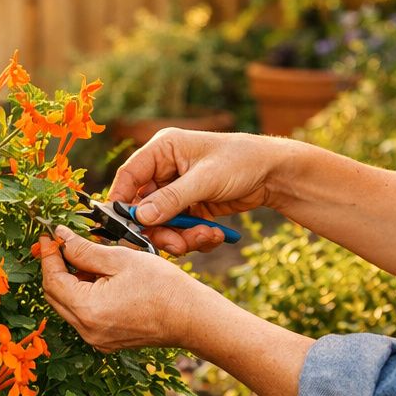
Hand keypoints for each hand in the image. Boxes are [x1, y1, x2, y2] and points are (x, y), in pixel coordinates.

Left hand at [38, 227, 205, 351]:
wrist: (190, 317)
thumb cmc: (162, 286)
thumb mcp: (120, 259)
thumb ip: (84, 249)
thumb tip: (60, 237)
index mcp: (86, 309)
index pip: (51, 279)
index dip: (48, 254)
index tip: (48, 235)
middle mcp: (86, 330)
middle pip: (54, 295)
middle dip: (55, 267)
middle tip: (61, 243)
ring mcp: (96, 339)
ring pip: (68, 306)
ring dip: (70, 281)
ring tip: (85, 258)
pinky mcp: (106, 341)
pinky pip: (83, 316)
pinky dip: (83, 296)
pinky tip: (98, 278)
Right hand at [111, 129, 292, 254]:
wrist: (274, 173)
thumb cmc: (241, 162)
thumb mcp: (205, 180)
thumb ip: (171, 199)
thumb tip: (139, 217)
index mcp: (164, 149)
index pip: (129, 176)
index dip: (121, 201)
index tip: (120, 227)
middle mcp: (166, 169)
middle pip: (143, 207)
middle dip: (159, 229)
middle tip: (175, 246)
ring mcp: (177, 190)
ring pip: (162, 223)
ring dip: (180, 237)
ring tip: (204, 237)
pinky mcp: (190, 207)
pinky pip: (180, 228)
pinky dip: (193, 237)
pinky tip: (214, 234)